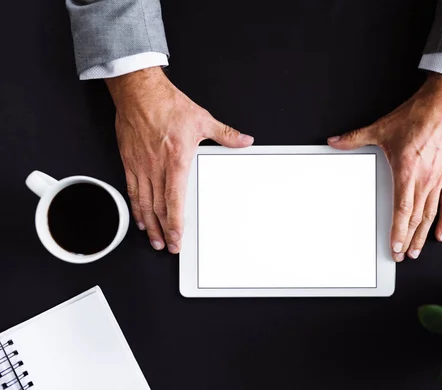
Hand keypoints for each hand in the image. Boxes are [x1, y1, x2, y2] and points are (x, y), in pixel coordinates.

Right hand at [106, 67, 253, 253]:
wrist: (139, 92)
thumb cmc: (168, 105)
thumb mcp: (202, 120)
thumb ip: (225, 135)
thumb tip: (244, 140)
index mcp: (176, 160)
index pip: (175, 200)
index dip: (175, 223)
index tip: (177, 238)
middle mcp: (156, 167)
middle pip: (158, 207)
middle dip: (164, 230)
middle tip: (168, 246)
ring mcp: (141, 166)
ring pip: (143, 203)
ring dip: (149, 224)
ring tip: (154, 239)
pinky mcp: (129, 161)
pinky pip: (131, 190)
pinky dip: (135, 207)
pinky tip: (140, 218)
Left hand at [328, 73, 441, 260]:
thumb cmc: (418, 116)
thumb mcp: (381, 129)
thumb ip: (355, 138)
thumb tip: (335, 141)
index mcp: (406, 172)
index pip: (401, 210)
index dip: (398, 232)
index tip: (394, 247)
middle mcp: (424, 179)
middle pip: (416, 217)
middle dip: (408, 239)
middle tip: (402, 255)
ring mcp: (439, 179)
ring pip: (431, 214)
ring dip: (423, 234)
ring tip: (416, 250)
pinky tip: (441, 232)